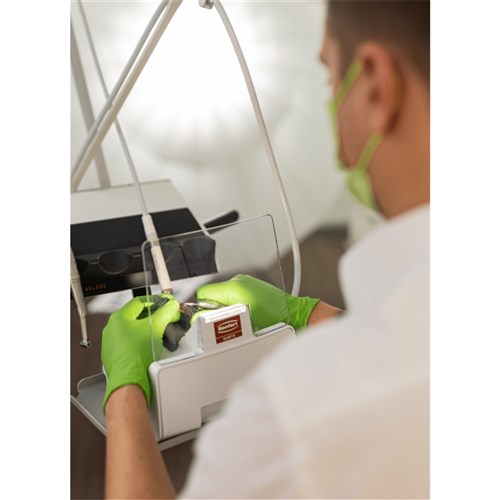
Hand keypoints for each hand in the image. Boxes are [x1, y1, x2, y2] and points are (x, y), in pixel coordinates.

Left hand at [101, 295, 179, 410]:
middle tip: (165, 317)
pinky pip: (129, 343)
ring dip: (146, 329)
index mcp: (118, 318)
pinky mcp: (114, 355)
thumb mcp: (156, 328)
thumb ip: (165, 313)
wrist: (130, 380)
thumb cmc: (136, 355)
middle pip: (136, 316)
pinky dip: (140, 341)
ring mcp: (111, 343)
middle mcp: (112, 329)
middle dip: (153, 316)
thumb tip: (171, 306)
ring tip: (159, 332)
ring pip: (132, 330)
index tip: (164, 303)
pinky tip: (149, 346)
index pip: (139, 302)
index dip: (155, 301)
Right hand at [196, 274, 318, 330]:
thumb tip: (197, 319)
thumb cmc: (274, 321)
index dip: (201, 309)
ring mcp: (245, 283)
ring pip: (222, 296)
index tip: (206, 321)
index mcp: (234, 287)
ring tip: (239, 321)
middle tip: (225, 324)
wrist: (295, 316)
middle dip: (214, 311)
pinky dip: (235, 306)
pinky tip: (245, 316)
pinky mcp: (251, 287)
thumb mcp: (240, 324)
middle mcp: (239, 281)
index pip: (203, 294)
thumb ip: (215, 320)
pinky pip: (233, 296)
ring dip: (225, 309)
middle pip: (211, 295)